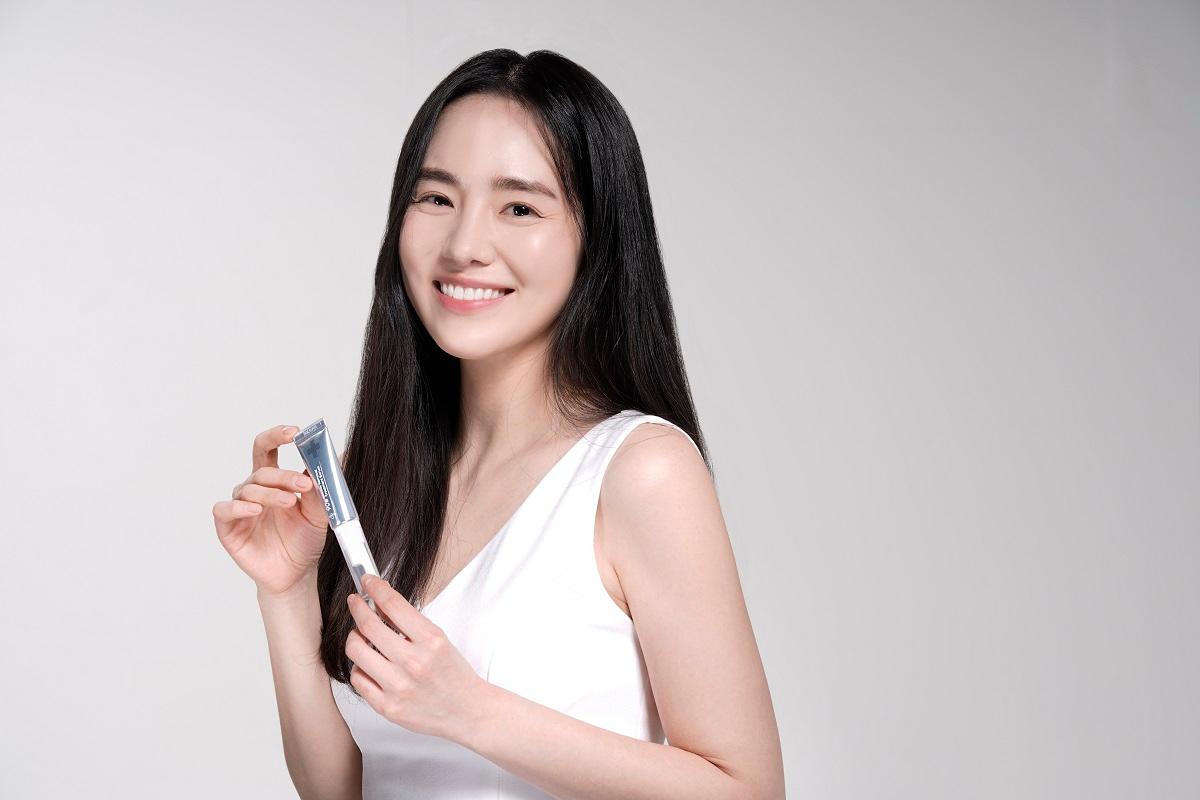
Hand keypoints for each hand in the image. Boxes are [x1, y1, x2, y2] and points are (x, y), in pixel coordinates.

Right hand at [212, 424, 330, 595]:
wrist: (296, 574)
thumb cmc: (304, 540)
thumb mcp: (319, 511)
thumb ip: (323, 484)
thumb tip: (340, 456)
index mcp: (274, 481)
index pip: (267, 449)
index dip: (276, 436)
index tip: (295, 433)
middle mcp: (254, 491)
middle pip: (261, 469)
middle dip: (283, 475)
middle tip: (304, 484)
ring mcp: (240, 508)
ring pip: (248, 489)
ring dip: (271, 493)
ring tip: (290, 502)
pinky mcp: (228, 528)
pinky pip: (224, 510)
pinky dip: (238, 507)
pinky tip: (255, 510)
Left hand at [345, 574, 493, 742]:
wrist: (467, 711)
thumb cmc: (455, 675)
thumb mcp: (440, 639)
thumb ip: (410, 623)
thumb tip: (380, 603)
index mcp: (431, 641)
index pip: (393, 605)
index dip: (375, 588)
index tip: (367, 581)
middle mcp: (414, 663)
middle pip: (368, 626)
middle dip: (357, 607)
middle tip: (356, 602)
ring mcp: (398, 687)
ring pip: (355, 651)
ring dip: (355, 638)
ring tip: (362, 637)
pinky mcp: (387, 707)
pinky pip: (357, 679)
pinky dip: (360, 667)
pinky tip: (369, 664)